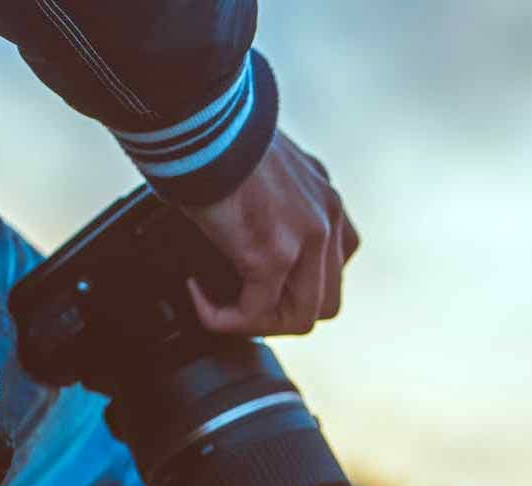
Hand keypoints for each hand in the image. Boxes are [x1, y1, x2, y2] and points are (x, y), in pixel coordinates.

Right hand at [182, 131, 359, 336]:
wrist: (194, 115)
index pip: (337, 265)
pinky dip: (224, 318)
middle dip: (283, 315)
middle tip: (240, 306)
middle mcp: (327, 215)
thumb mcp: (257, 167)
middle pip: (326, 301)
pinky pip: (255, 313)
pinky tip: (199, 297)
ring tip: (219, 307)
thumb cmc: (210, 133)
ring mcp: (307, 236)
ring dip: (257, 323)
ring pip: (300, 317)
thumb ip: (267, 202)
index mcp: (325, 195)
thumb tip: (241, 233)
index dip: (301, 289)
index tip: (261, 285)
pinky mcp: (274, 252)